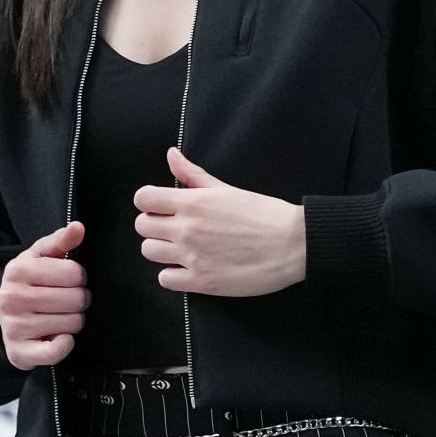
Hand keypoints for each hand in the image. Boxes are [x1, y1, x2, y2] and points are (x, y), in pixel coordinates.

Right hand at [0, 221, 88, 369]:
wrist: (5, 318)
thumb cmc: (29, 284)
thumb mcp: (41, 257)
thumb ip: (61, 241)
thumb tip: (78, 227)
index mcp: (18, 270)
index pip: (74, 272)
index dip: (79, 277)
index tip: (69, 280)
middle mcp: (12, 298)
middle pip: (76, 299)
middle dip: (80, 300)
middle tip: (69, 301)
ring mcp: (14, 327)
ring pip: (72, 324)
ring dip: (74, 321)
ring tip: (61, 316)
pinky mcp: (19, 352)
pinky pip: (56, 352)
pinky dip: (65, 345)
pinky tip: (60, 336)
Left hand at [133, 147, 306, 296]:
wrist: (292, 244)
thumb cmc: (264, 213)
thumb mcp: (226, 189)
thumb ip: (193, 174)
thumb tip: (171, 154)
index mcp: (193, 202)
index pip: (143, 198)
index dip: (149, 201)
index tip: (162, 206)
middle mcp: (187, 228)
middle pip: (142, 225)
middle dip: (154, 224)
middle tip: (174, 227)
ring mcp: (192, 256)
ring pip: (149, 252)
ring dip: (161, 249)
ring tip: (182, 248)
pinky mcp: (201, 282)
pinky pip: (165, 279)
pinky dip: (173, 274)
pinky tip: (190, 267)